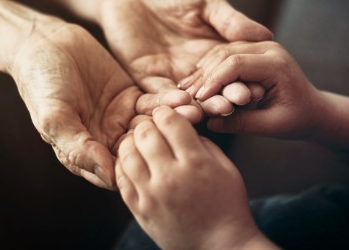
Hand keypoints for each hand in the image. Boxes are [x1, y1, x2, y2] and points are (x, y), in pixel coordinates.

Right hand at [10, 19, 183, 189]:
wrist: (46, 43)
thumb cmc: (41, 82)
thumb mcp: (54, 116)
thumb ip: (77, 148)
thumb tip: (109, 176)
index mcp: (85, 151)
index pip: (116, 171)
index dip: (139, 168)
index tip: (162, 160)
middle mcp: (105, 138)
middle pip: (140, 149)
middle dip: (164, 143)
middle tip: (188, 135)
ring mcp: (120, 117)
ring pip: (150, 126)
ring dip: (171, 121)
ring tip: (194, 113)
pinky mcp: (130, 95)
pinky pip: (152, 102)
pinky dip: (167, 100)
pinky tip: (184, 97)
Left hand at [99, 0, 272, 118]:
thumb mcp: (205, 3)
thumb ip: (230, 20)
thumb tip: (266, 35)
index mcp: (214, 53)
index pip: (233, 72)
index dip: (244, 80)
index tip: (257, 88)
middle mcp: (197, 71)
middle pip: (214, 90)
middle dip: (226, 97)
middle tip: (237, 102)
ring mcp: (172, 78)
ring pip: (189, 98)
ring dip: (202, 105)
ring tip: (214, 109)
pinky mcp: (147, 80)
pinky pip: (159, 95)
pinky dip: (170, 100)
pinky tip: (182, 102)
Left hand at [116, 106, 264, 249]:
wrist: (220, 247)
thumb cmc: (228, 206)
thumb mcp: (226, 168)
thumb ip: (203, 143)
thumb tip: (181, 128)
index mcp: (194, 163)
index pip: (169, 121)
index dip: (166, 112)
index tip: (166, 115)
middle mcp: (169, 177)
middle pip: (145, 133)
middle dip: (148, 123)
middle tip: (152, 127)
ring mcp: (151, 195)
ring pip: (126, 152)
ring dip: (132, 141)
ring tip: (140, 143)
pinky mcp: (139, 210)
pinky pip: (120, 178)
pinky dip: (122, 163)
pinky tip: (132, 162)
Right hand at [192, 41, 325, 138]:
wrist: (314, 109)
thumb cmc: (298, 120)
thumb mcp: (272, 126)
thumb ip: (242, 123)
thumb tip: (210, 123)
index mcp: (277, 64)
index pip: (236, 64)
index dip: (213, 81)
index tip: (198, 98)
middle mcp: (269, 48)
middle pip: (226, 53)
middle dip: (204, 75)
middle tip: (187, 94)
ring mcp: (261, 46)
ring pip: (223, 50)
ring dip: (204, 69)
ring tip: (187, 88)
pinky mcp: (253, 50)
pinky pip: (226, 53)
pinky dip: (210, 66)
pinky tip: (196, 81)